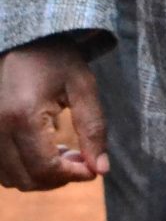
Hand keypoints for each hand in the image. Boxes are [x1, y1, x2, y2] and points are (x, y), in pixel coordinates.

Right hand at [0, 38, 108, 190]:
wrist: (23, 41)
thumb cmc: (56, 59)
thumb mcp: (83, 86)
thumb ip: (93, 128)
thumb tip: (100, 169)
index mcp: (22, 117)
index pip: (45, 168)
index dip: (73, 176)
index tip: (93, 170)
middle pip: (27, 179)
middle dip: (59, 178)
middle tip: (82, 160)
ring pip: (11, 179)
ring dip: (40, 176)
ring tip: (64, 154)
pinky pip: (1, 169)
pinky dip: (23, 169)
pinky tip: (44, 151)